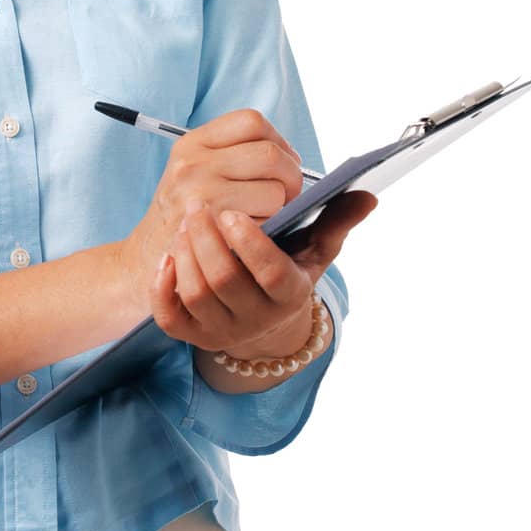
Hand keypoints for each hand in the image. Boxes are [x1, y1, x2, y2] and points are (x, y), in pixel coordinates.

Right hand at [114, 107, 304, 321]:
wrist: (145, 260)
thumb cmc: (183, 215)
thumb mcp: (193, 172)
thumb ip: (233, 156)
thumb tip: (292, 157)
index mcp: (193, 142)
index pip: (252, 121)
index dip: (278, 140)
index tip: (282, 161)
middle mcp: (193, 162)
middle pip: (270, 154)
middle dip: (291, 177)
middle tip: (287, 195)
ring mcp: (200, 194)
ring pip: (275, 190)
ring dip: (281, 208)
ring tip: (266, 217)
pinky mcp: (212, 228)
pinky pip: (265, 221)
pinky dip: (269, 229)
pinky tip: (252, 235)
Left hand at [151, 187, 378, 356]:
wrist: (259, 317)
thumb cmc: (286, 269)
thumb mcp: (314, 250)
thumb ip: (336, 220)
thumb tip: (367, 195)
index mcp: (288, 295)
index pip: (270, 273)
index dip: (250, 242)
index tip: (233, 212)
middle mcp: (255, 319)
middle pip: (225, 280)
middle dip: (208, 239)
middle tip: (199, 206)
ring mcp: (221, 330)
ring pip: (196, 293)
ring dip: (186, 253)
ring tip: (186, 222)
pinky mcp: (192, 336)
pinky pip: (169, 317)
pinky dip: (163, 286)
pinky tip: (167, 257)